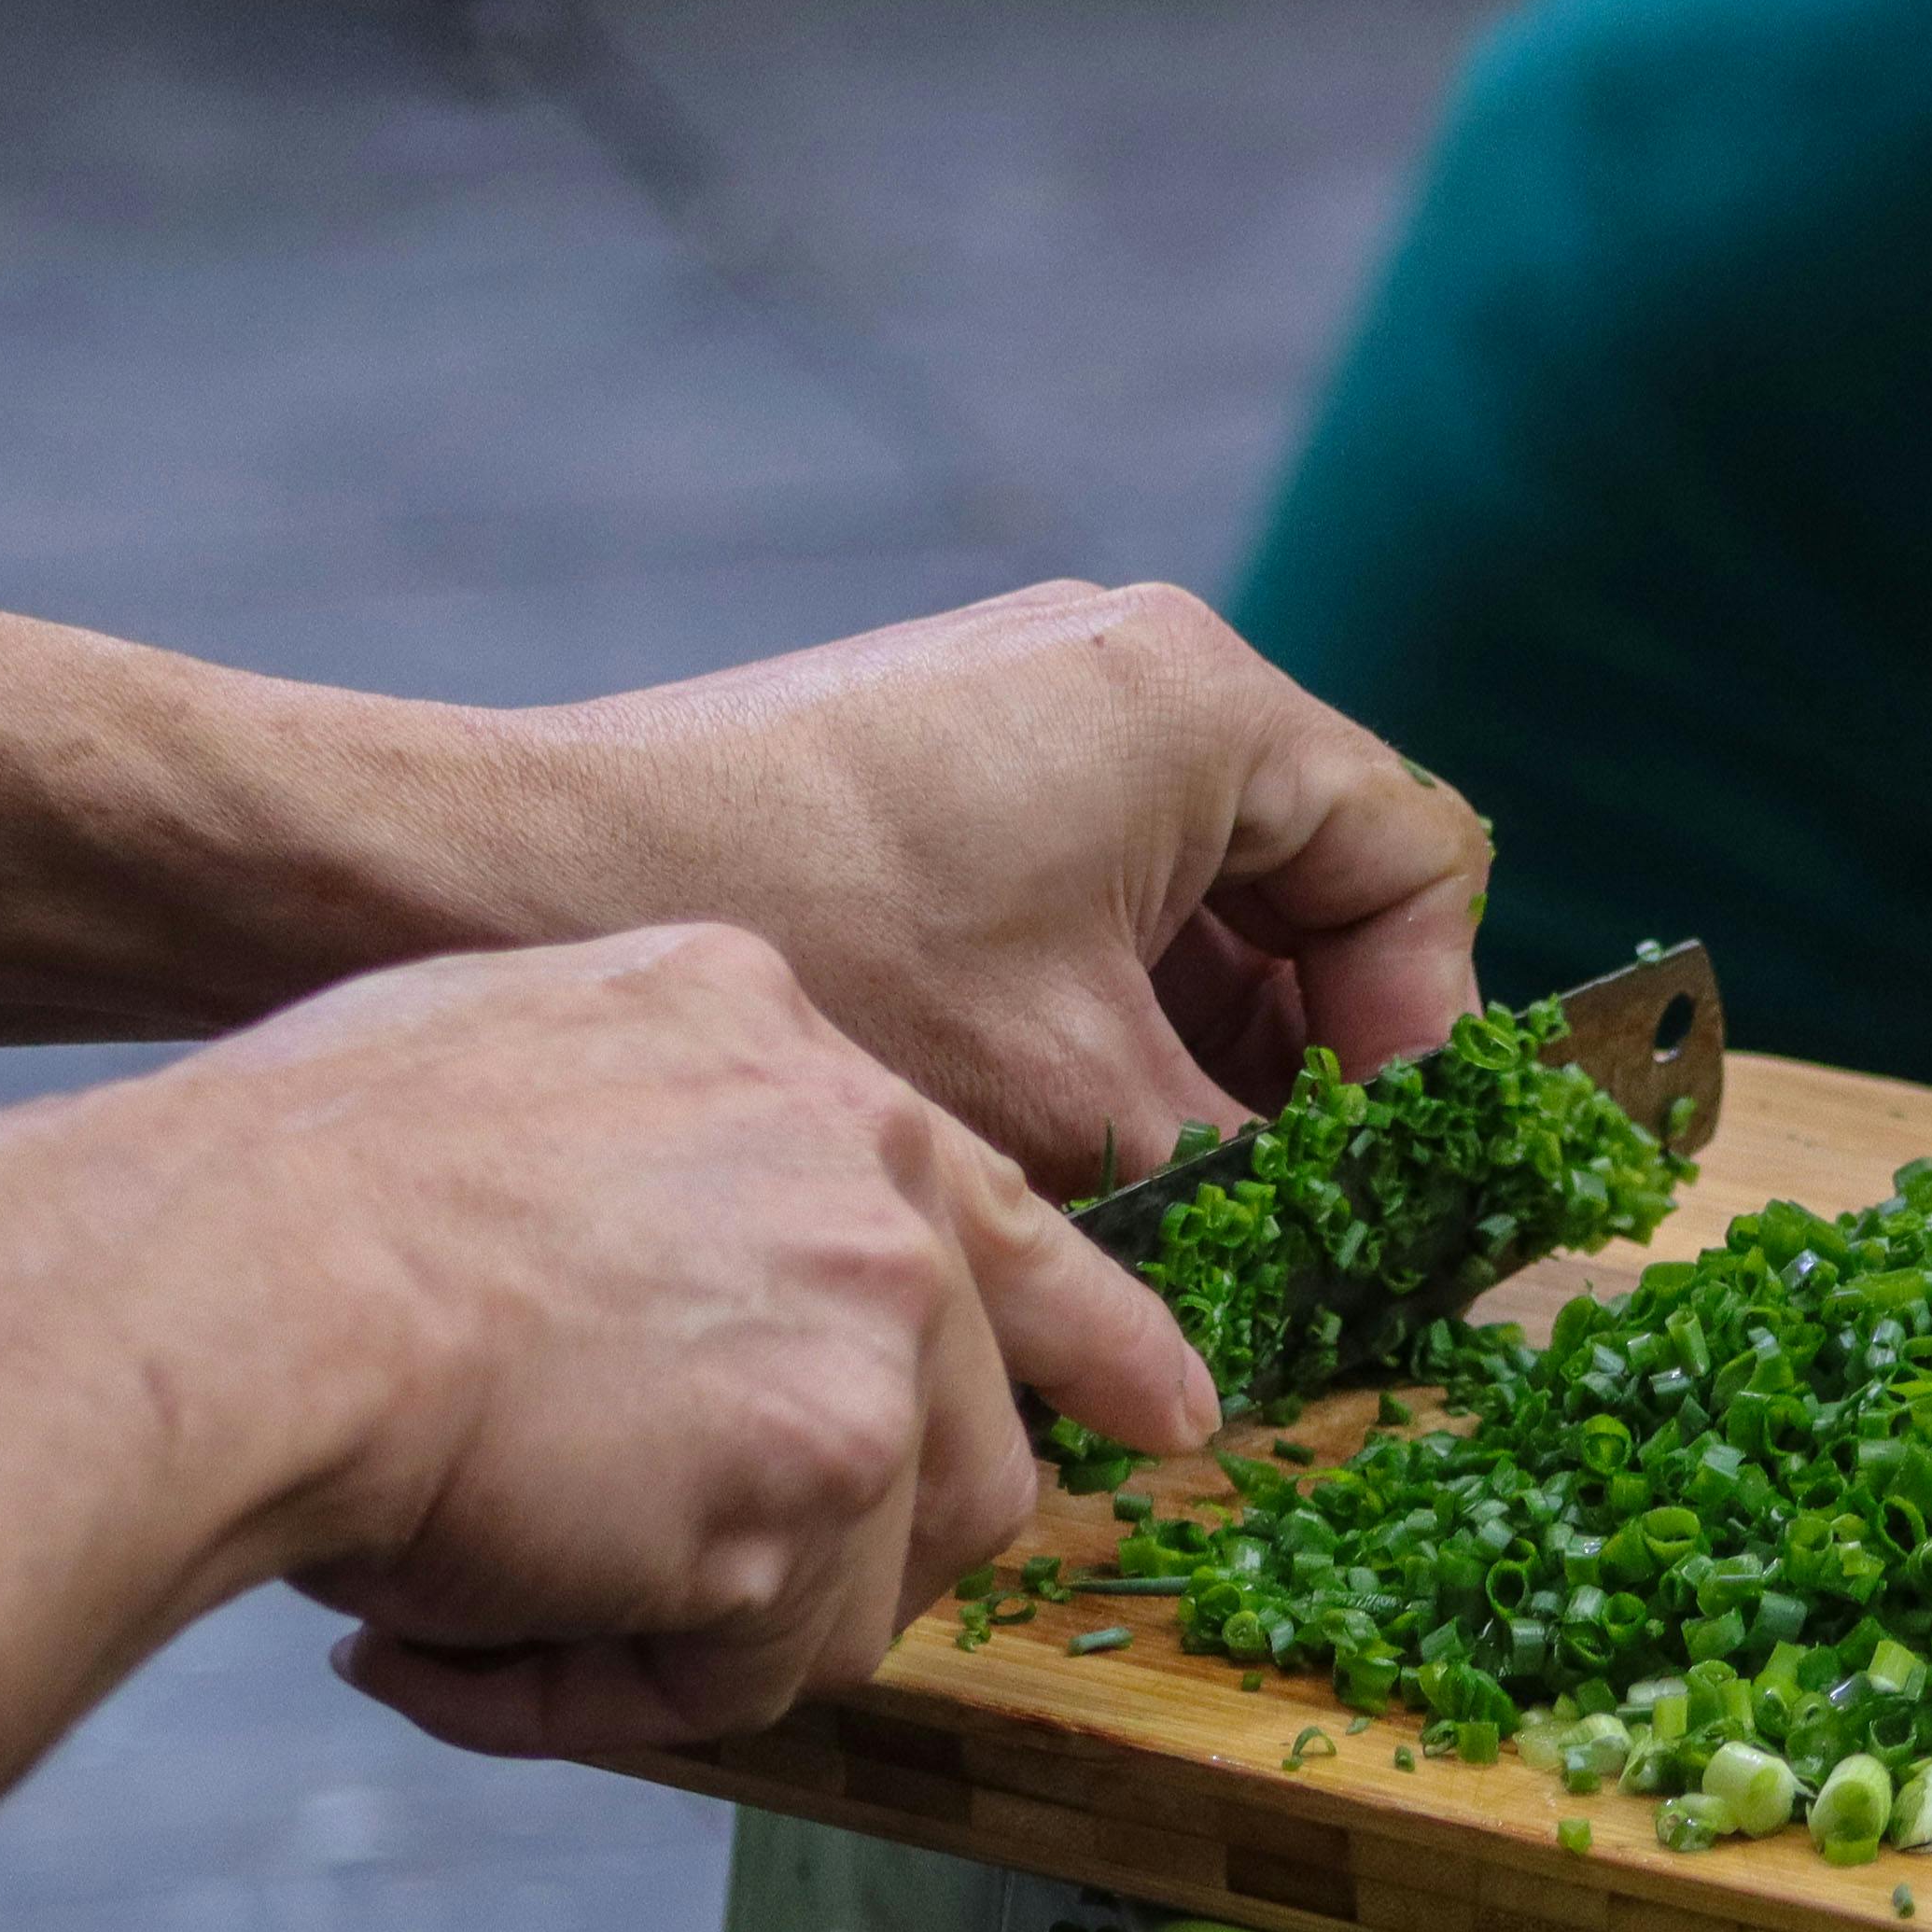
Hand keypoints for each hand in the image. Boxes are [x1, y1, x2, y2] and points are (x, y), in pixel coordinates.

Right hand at [91, 922, 1211, 1756]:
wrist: (221, 1281)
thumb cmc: (279, 1194)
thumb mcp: (509, 1070)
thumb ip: (650, 1166)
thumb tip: (674, 1309)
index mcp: (789, 1047)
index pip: (994, 1212)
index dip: (1089, 1339)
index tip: (1170, 1414)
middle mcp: (868, 1166)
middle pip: (959, 1443)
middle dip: (814, 1565)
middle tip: (627, 1594)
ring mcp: (869, 1315)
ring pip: (858, 1585)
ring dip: (675, 1640)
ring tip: (474, 1606)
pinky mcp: (825, 1471)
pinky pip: (753, 1674)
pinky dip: (596, 1698)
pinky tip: (443, 1645)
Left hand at [482, 581, 1493, 1199]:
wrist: (508, 872)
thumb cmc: (822, 954)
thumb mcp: (1076, 1097)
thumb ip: (1241, 1170)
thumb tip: (1328, 1259)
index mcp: (1204, 701)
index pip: (1414, 865)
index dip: (1423, 1035)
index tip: (1380, 1178)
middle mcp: (1131, 671)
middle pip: (1316, 886)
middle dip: (1311, 1065)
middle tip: (1293, 1221)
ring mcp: (1026, 713)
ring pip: (1198, 912)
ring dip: (1204, 1062)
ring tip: (1174, 1213)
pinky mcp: (935, 769)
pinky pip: (1089, 905)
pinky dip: (1105, 1027)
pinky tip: (1066, 1154)